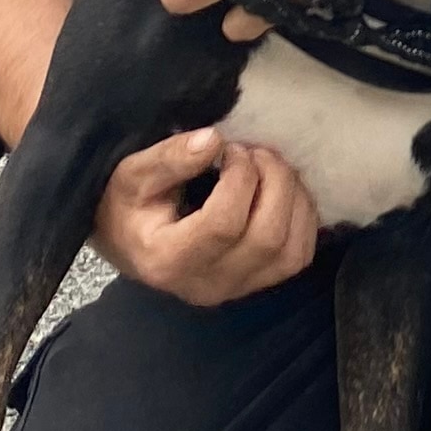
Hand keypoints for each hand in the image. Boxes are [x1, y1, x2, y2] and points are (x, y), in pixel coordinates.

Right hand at [95, 128, 319, 303]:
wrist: (128, 242)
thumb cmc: (127, 206)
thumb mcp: (132, 174)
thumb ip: (168, 158)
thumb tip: (213, 140)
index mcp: (169, 260)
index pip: (224, 224)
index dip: (240, 178)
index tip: (230, 148)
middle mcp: (206, 285)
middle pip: (266, 237)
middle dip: (274, 182)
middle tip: (257, 152)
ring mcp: (235, 290)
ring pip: (291, 252)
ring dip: (294, 198)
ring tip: (272, 168)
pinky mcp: (256, 285)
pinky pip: (298, 257)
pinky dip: (303, 219)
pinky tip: (283, 191)